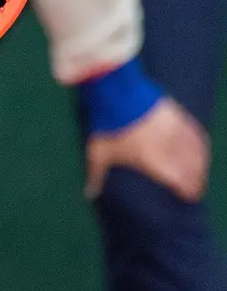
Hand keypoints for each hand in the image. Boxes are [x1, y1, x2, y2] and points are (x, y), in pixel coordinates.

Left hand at [86, 96, 211, 201]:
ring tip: (197, 173)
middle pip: (195, 172)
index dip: (188, 192)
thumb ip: (97, 176)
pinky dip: (200, 146)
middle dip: (196, 182)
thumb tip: (90, 194)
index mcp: (157, 163)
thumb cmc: (108, 127)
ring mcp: (178, 132)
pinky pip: (197, 136)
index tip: (187, 197)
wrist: (117, 93)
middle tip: (192, 188)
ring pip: (199, 155)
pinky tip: (199, 151)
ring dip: (200, 166)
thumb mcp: (99, 153)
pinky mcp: (180, 117)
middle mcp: (174, 150)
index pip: (183, 184)